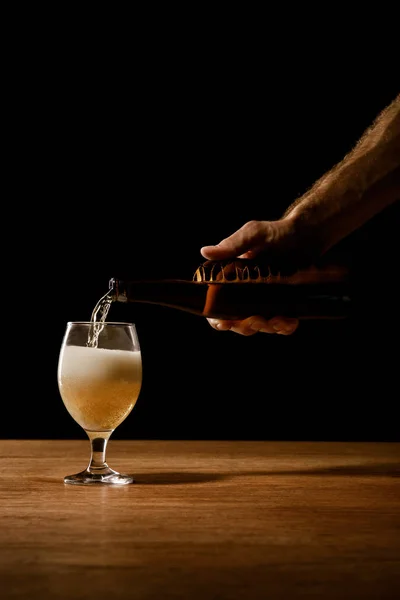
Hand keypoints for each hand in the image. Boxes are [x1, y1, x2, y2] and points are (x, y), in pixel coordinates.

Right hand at [200, 218, 317, 335]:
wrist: (307, 235)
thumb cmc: (277, 232)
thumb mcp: (254, 234)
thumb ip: (232, 245)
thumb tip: (205, 252)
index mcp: (230, 279)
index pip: (216, 306)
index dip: (217, 319)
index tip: (224, 322)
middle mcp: (245, 293)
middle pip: (237, 322)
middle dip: (246, 325)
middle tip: (257, 318)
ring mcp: (265, 301)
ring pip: (260, 326)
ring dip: (267, 327)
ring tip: (278, 319)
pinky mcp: (284, 305)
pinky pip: (281, 326)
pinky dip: (285, 327)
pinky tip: (290, 320)